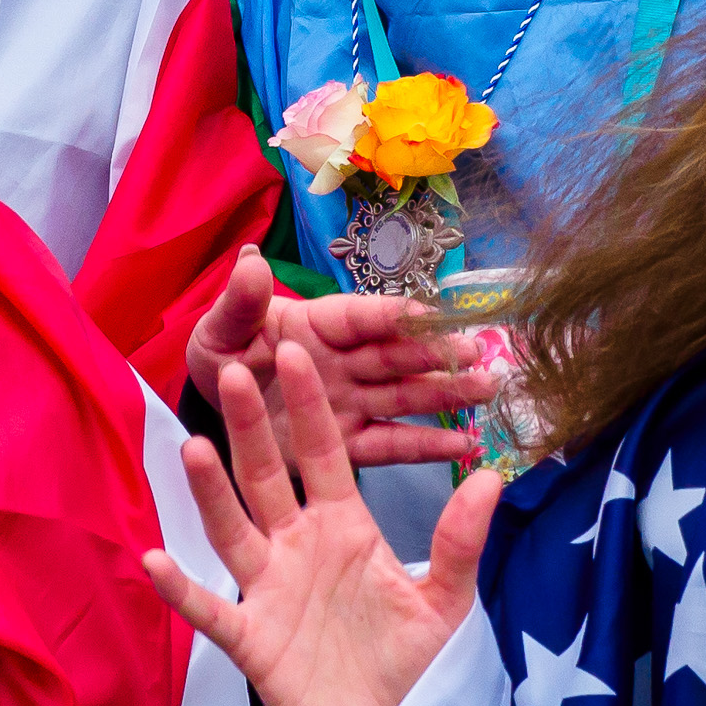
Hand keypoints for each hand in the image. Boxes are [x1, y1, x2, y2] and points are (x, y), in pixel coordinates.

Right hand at [143, 343, 499, 705]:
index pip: (323, 453)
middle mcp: (298, 545)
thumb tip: (493, 478)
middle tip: (233, 369)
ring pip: (232, 529)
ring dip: (211, 491)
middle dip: (250, 426)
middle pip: (267, 476)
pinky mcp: (250, 636)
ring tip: (192, 446)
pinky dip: (181, 587)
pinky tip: (155, 558)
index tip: (294, 350)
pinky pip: (210, 608)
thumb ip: (460, 540)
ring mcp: (269, 588)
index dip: (308, 406)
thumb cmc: (411, 661)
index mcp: (344, 524)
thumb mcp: (445, 599)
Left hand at [184, 247, 496, 468]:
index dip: (393, 316)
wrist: (217, 409)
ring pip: (405, 396)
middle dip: (437, 353)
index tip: (431, 315)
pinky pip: (390, 444)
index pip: (360, 317)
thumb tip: (250, 258)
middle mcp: (344, 360)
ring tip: (488, 391)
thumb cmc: (222, 356)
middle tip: (480, 352)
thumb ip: (239, 302)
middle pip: (396, 354)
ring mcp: (351, 401)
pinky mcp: (348, 440)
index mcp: (316, 324)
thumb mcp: (218, 330)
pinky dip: (426, 446)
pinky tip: (465, 447)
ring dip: (446, 393)